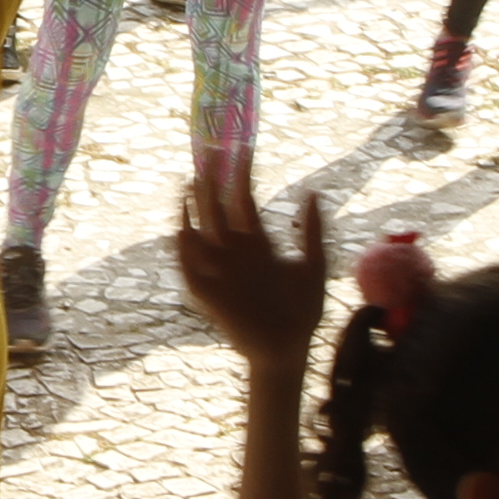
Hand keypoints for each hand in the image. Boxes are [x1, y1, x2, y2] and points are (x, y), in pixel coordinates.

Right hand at [171, 156, 328, 372]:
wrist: (289, 350)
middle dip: (212, 181)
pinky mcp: (206, 293)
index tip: (239, 148)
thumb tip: (312, 192)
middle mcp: (233, 252)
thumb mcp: (314, 265)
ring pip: (199, 231)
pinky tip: (185, 229)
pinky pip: (188, 267)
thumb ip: (313, 231)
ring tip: (191, 181)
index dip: (240, 174)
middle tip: (208, 150)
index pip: (243, 200)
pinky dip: (184, 249)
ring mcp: (218, 270)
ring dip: (192, 208)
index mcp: (257, 242)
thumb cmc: (303, 310)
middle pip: (217, 208)